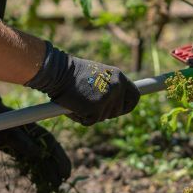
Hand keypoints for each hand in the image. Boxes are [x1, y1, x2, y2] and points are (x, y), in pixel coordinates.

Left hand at [0, 90, 71, 192]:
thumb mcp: (7, 131)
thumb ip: (22, 141)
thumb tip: (39, 154)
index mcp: (37, 132)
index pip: (54, 148)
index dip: (61, 162)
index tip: (65, 176)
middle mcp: (37, 141)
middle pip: (50, 160)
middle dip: (54, 176)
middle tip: (53, 191)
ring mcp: (30, 149)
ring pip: (42, 167)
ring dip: (45, 182)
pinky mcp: (22, 155)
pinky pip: (32, 169)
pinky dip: (36, 180)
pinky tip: (37, 192)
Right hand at [24, 42, 139, 125]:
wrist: (58, 71)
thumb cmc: (73, 73)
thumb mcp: (97, 76)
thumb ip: (108, 87)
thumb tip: (114, 105)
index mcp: (118, 77)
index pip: (134, 97)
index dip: (127, 106)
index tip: (120, 110)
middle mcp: (117, 87)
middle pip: (118, 111)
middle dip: (105, 112)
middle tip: (89, 104)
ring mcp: (107, 99)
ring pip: (103, 117)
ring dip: (90, 114)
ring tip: (78, 100)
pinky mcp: (96, 109)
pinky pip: (89, 121)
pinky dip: (80, 117)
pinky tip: (73, 105)